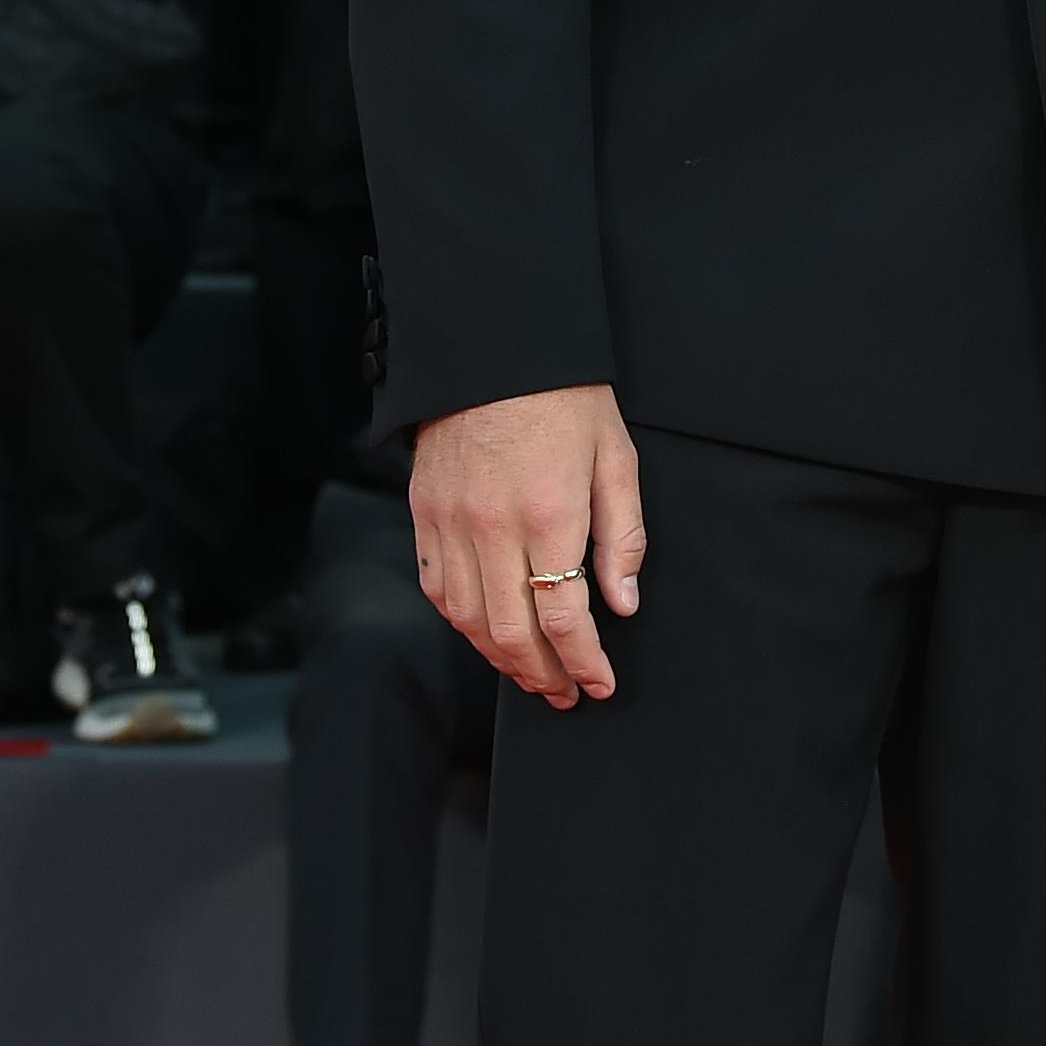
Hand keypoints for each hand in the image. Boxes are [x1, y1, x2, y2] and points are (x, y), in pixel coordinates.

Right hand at [411, 382, 647, 706]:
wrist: (494, 351)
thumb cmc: (566, 400)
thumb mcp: (616, 459)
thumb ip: (622, 537)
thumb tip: (622, 605)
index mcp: (548, 513)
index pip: (564, 615)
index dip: (584, 660)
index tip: (601, 684)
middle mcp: (491, 528)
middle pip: (511, 632)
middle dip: (544, 675)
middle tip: (568, 694)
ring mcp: (449, 524)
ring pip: (468, 621)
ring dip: (502, 660)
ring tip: (534, 676)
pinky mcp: (423, 516)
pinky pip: (437, 590)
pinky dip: (463, 624)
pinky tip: (488, 635)